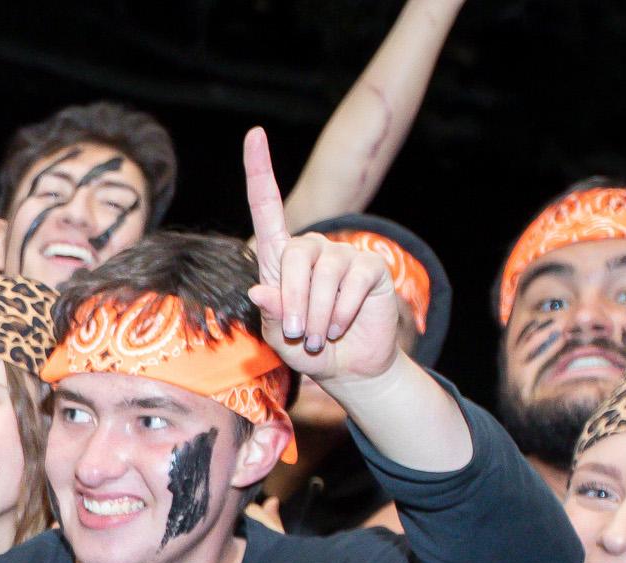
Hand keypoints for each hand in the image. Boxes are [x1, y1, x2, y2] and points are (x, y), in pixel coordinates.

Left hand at [244, 129, 401, 383]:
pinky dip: (342, 313)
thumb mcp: (280, 336)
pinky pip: (353, 284)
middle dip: (294, 301)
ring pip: (324, 274)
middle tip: (300, 334)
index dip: (260, 171)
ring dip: (319, 314)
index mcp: (280, 258)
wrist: (349, 365)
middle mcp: (312, 249)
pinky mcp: (370, 267)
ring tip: (320, 338)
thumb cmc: (307, 347)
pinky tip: (341, 326)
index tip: (255, 134)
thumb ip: (272, 314)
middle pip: (294, 256)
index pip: (267, 208)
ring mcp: (344, 255)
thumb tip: (261, 290)